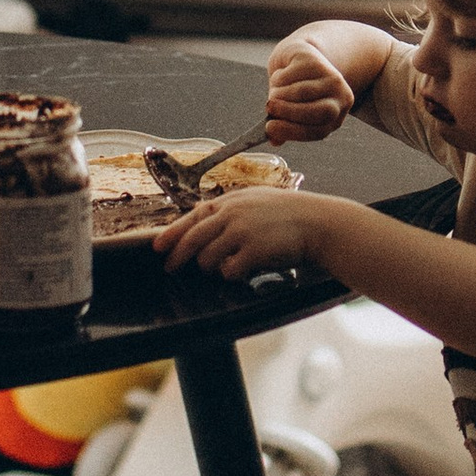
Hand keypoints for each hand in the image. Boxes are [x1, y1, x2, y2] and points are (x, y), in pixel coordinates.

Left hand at [154, 187, 337, 280]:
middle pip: (192, 240)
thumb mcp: (256, 200)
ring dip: (210, 268)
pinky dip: (232, 275)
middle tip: (170, 268)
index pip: (192, 217)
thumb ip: (229, 209)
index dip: (172, 233)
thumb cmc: (289, 214)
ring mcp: (241, 232)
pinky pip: (229, 271)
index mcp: (231, 201)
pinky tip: (243, 270)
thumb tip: (202, 217)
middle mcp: (232, 214)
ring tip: (224, 267)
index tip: (158, 246)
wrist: (317, 223)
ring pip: (207, 259)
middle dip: (178, 257)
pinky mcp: (253, 252)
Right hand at [264, 41, 356, 141]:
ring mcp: (330, 77)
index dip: (292, 131)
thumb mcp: (294, 113)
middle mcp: (339, 96)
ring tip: (272, 97)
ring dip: (280, 96)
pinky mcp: (316, 61)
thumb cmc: (296, 92)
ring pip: (303, 92)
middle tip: (269, 110)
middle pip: (318, 112)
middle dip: (289, 112)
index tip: (270, 129)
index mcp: (335, 117)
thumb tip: (273, 139)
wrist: (301, 59)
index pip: (318, 131)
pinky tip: (278, 78)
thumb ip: (285, 128)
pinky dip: (279, 79)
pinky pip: (294, 74)